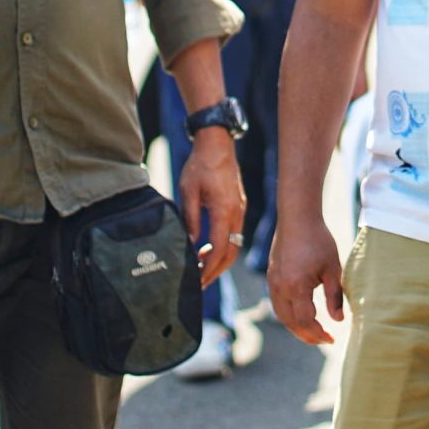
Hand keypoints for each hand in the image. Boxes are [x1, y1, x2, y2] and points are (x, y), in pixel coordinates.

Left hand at [176, 131, 246, 288]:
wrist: (217, 145)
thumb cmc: (200, 165)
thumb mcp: (188, 192)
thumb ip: (189, 220)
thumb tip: (189, 245)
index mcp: (224, 210)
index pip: (219, 249)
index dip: (208, 268)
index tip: (196, 279)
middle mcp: (236, 213)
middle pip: (231, 253)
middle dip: (215, 271)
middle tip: (199, 283)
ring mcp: (240, 211)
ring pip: (234, 245)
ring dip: (219, 261)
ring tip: (201, 269)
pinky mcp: (238, 208)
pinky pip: (234, 234)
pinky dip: (223, 247)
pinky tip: (206, 249)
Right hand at [266, 216, 345, 346]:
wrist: (297, 218)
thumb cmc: (318, 241)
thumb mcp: (333, 269)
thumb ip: (335, 297)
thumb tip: (338, 320)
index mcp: (296, 287)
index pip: (305, 321)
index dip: (318, 334)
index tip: (332, 338)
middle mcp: (280, 288)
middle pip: (290, 323)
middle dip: (307, 335)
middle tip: (324, 340)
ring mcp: (273, 283)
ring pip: (281, 315)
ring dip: (296, 327)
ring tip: (314, 332)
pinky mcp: (272, 277)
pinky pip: (278, 304)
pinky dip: (289, 315)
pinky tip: (303, 315)